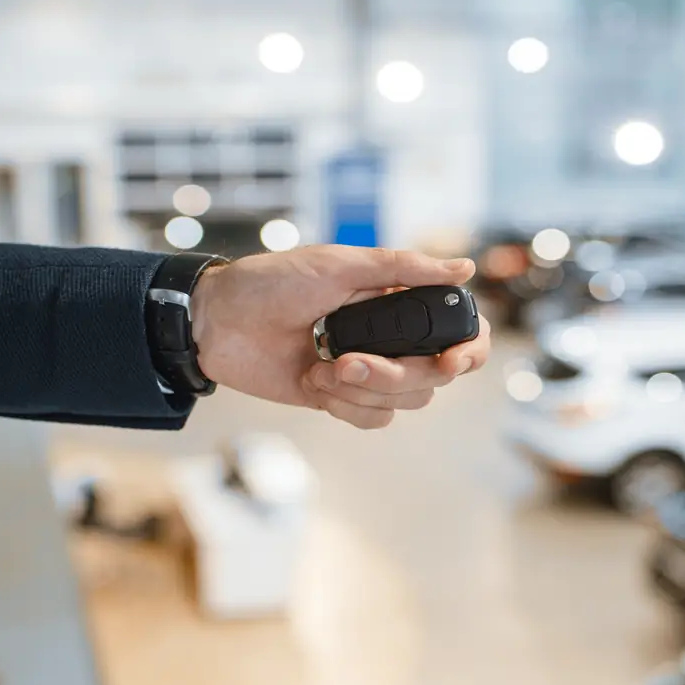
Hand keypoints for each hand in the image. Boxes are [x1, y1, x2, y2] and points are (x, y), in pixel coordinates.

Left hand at [190, 246, 492, 428]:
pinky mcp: (341, 397)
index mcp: (396, 299)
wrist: (216, 322)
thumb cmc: (270, 283)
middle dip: (395, 375)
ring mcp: (367, 370)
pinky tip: (314, 380)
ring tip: (322, 366)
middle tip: (349, 361)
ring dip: (363, 389)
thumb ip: (401, 268)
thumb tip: (465, 268)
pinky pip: (372, 419)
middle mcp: (390, 336)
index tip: (451, 361)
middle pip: (434, 376)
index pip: (459, 329)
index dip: (468, 350)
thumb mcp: (337, 266)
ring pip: (405, 401)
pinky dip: (346, 406)